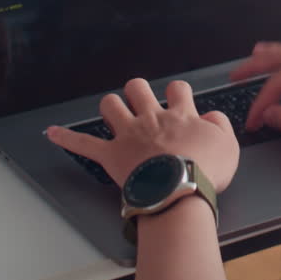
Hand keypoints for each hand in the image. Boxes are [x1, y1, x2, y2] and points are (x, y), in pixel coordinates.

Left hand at [45, 79, 238, 190]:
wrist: (179, 191)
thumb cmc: (205, 171)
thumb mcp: (228, 146)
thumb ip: (220, 125)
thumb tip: (211, 117)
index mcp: (180, 114)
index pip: (178, 89)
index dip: (178, 92)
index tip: (179, 100)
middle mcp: (151, 118)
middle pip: (138, 88)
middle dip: (138, 91)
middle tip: (141, 100)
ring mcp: (128, 135)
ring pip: (111, 105)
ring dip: (112, 106)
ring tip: (114, 112)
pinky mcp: (110, 155)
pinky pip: (83, 143)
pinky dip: (66, 137)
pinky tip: (51, 132)